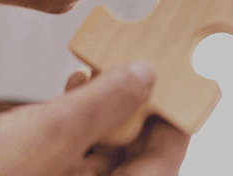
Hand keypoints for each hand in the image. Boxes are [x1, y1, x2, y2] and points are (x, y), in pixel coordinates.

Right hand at [0, 62, 188, 175]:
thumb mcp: (53, 130)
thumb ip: (105, 102)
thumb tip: (147, 75)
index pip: (165, 164)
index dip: (174, 121)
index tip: (178, 84)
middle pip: (135, 159)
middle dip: (136, 111)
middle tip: (138, 69)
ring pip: (103, 155)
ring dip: (105, 113)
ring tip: (98, 73)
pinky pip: (72, 157)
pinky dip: (76, 126)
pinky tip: (68, 91)